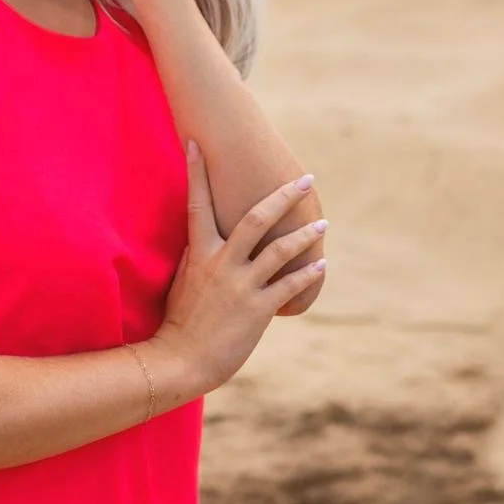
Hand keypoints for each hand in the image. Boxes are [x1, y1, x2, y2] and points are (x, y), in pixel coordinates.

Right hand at [154, 143, 326, 398]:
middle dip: (284, 196)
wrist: (180, 360)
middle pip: (257, 218)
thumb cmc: (180, 321)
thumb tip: (206, 237)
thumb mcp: (183, 281)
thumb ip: (198, 256)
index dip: (198, 173)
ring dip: (306, 234)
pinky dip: (308, 273)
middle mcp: (222, 263)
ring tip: (323, 223)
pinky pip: (290, 285)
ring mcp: (241, 286)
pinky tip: (322, 264)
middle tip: (306, 179)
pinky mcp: (258, 309)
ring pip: (281, 250)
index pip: (198, 204)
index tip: (198, 143)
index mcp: (199, 253)